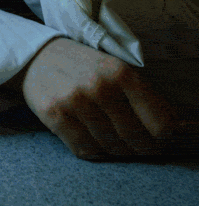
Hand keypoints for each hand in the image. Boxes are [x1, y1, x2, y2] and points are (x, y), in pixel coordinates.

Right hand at [12, 37, 191, 160]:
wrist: (35, 55)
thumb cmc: (81, 63)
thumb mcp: (112, 66)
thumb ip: (138, 93)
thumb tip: (171, 127)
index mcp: (119, 71)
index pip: (159, 122)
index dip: (163, 137)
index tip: (161, 140)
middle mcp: (97, 85)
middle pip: (135, 138)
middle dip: (141, 147)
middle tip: (139, 146)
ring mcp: (74, 101)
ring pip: (110, 146)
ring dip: (116, 149)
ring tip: (114, 139)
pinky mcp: (54, 115)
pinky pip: (85, 149)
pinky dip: (93, 150)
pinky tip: (92, 138)